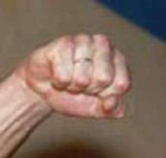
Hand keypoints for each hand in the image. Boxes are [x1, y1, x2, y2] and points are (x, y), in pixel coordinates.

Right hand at [15, 34, 130, 117]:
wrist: (44, 91)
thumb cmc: (74, 96)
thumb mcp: (97, 108)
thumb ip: (112, 109)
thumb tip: (113, 102)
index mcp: (118, 59)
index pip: (122, 84)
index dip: (106, 95)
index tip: (97, 92)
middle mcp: (103, 44)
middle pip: (103, 78)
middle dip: (89, 90)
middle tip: (81, 85)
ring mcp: (83, 40)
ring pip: (83, 78)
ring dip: (72, 86)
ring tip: (69, 79)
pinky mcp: (62, 43)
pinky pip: (63, 75)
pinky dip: (58, 82)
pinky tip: (56, 74)